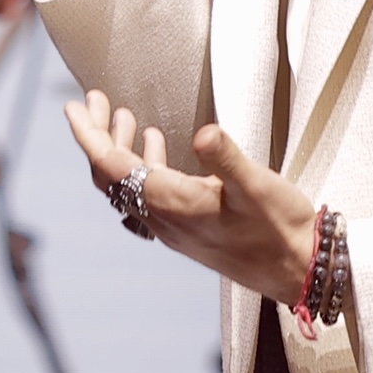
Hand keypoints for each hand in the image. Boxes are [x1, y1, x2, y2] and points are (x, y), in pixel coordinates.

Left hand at [64, 92, 318, 304]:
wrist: (298, 271)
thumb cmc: (280, 229)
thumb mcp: (257, 186)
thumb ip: (227, 157)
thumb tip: (203, 132)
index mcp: (171, 204)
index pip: (112, 166)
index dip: (89, 135)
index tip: (74, 107)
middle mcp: (163, 218)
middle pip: (111, 175)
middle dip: (99, 136)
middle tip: (95, 102)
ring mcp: (173, 226)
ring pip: (129, 185)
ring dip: (121, 148)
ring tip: (125, 116)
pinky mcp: (188, 228)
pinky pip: (148, 194)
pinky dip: (145, 165)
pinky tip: (158, 145)